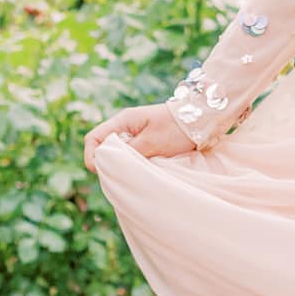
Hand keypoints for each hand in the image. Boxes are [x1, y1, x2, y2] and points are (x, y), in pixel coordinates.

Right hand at [83, 102, 197, 171]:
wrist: (202, 119)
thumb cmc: (177, 127)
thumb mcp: (152, 142)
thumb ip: (130, 152)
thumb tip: (109, 164)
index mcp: (123, 121)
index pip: (94, 138)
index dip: (91, 156)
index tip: (100, 171)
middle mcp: (126, 127)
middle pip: (103, 148)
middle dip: (106, 163)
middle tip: (118, 177)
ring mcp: (135, 134)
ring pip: (117, 153)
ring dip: (121, 164)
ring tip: (130, 175)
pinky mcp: (146, 142)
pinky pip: (131, 154)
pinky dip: (132, 163)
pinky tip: (140, 171)